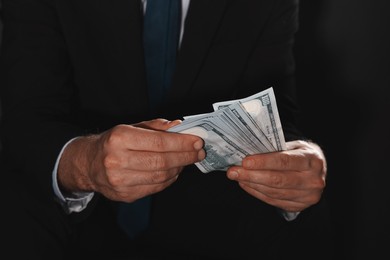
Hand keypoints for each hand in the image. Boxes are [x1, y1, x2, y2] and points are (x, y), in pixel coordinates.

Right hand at [58, 119, 204, 201]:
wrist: (88, 164)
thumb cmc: (112, 143)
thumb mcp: (131, 127)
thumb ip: (156, 127)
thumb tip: (180, 127)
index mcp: (120, 138)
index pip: (159, 142)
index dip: (182, 143)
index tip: (197, 141)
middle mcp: (117, 160)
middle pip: (162, 162)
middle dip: (186, 157)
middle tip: (199, 153)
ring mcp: (120, 181)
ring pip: (161, 177)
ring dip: (179, 168)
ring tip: (186, 160)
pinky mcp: (124, 195)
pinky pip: (155, 188)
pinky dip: (169, 179)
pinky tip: (174, 171)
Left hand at [227, 140, 326, 212]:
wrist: (317, 170)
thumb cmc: (300, 155)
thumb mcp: (294, 146)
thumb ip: (275, 150)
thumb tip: (248, 152)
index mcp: (312, 160)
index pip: (284, 161)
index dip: (263, 162)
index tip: (245, 162)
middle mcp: (313, 180)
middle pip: (277, 180)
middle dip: (252, 175)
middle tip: (233, 171)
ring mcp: (308, 196)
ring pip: (274, 192)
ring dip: (252, 184)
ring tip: (237, 177)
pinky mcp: (299, 206)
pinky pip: (273, 201)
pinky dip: (257, 193)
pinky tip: (246, 185)